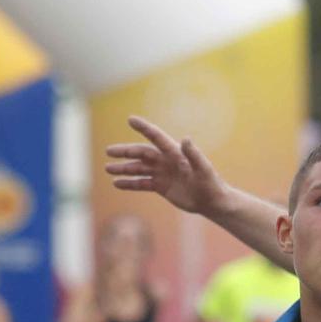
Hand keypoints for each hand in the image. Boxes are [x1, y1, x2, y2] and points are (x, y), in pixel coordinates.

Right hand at [104, 116, 228, 215]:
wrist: (212, 202)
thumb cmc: (211, 184)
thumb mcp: (203, 169)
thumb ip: (194, 154)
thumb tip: (186, 139)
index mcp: (175, 153)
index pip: (156, 138)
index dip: (144, 128)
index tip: (130, 119)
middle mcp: (166, 161)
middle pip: (142, 153)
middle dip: (125, 152)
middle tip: (109, 151)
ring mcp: (163, 173)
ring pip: (139, 169)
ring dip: (124, 168)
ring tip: (108, 169)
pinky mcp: (161, 186)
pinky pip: (142, 183)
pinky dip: (129, 183)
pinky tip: (117, 184)